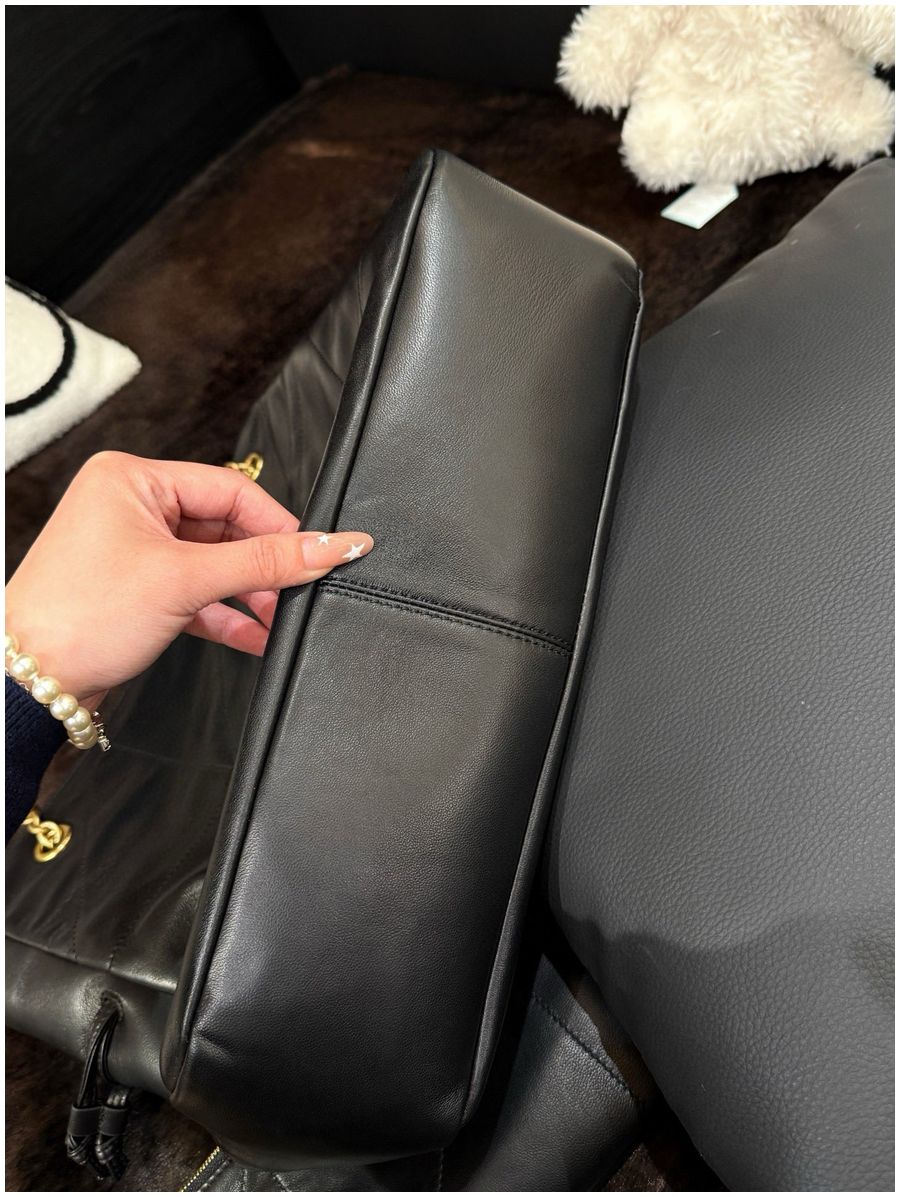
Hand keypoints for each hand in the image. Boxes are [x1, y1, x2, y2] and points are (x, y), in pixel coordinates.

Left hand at [4, 452, 373, 708]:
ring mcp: (133, 550)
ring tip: (281, 620)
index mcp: (132, 479)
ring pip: (213, 564)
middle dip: (263, 566)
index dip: (277, 523)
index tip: (316, 551)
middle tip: (300, 591)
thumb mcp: (185, 580)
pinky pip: (196, 593)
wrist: (29, 682)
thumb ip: (266, 563)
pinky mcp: (137, 589)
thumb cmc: (77, 618)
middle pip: (225, 528)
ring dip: (248, 594)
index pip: (230, 489)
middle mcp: (130, 507)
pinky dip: (225, 614)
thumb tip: (330, 546)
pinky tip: (255, 636)